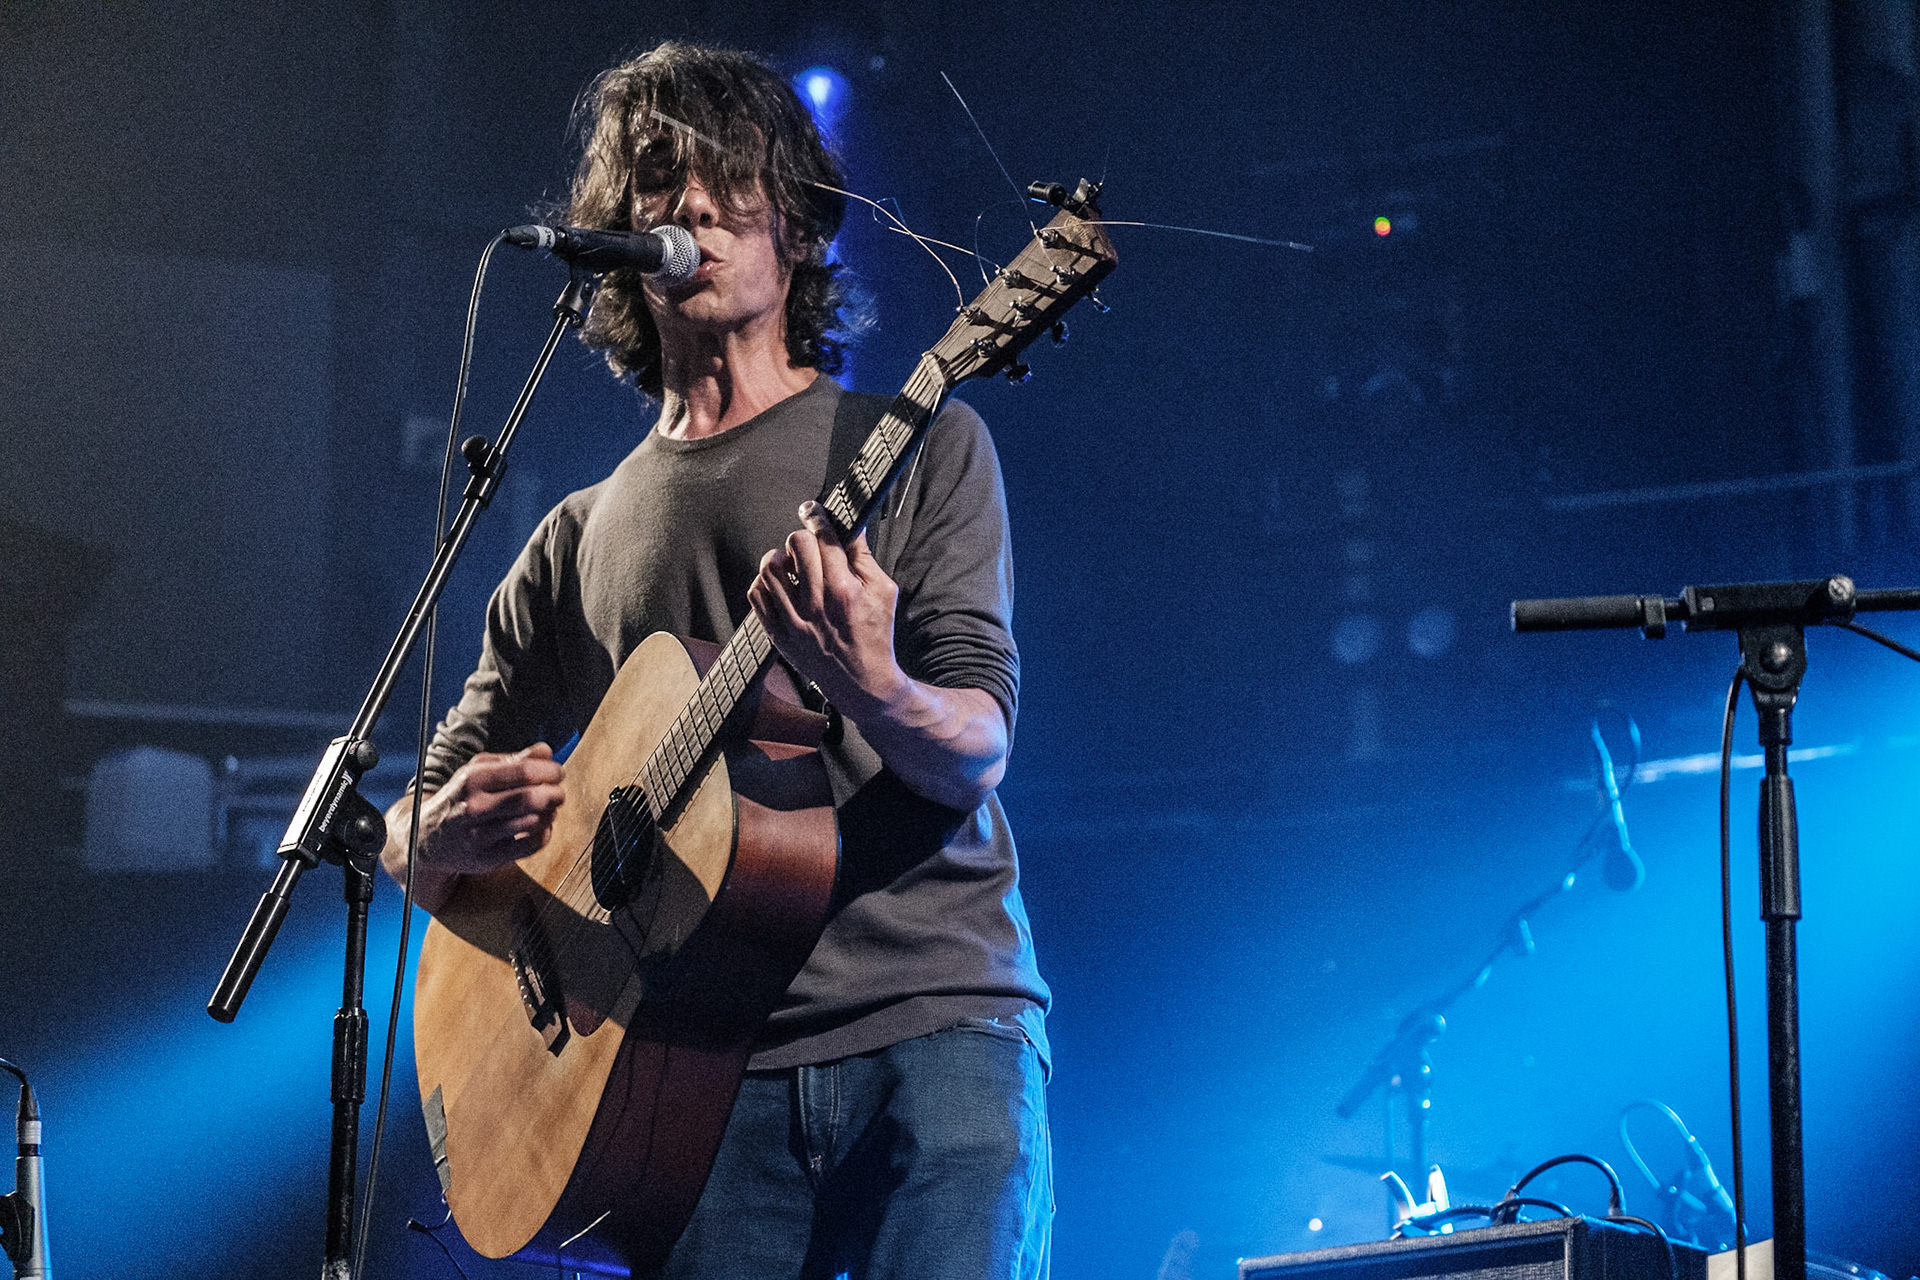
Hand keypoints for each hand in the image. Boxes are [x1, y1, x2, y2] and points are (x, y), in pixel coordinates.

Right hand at [406, 742, 566, 875]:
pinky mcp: (486, 858)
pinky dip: (544, 835)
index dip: (551, 771)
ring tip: (550, 808)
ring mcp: (480, 834)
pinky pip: (529, 846)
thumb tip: (546, 751)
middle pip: (532, 798)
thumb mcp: (478, 772)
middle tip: (559, 793)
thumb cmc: (460, 798)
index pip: (525, 771)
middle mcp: (475, 806)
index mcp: (474, 779)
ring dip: (550, 814)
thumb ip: (513, 760)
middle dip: (555, 794)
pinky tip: (542, 827)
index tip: (558, 773)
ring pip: (533, 822)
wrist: (425, 838)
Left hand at [748, 501, 907, 718]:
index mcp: (844, 590)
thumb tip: (850, 525)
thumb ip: (864, 557)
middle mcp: (815, 604)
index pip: (824, 538)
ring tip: (792, 564)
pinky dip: (765, 582)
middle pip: (796, 545)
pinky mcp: (778, 634)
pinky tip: (781, 585)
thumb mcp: (884, 591)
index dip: (818, 517)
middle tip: (811, 545)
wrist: (862, 682)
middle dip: (804, 538)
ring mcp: (793, 620)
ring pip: (769, 567)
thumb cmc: (876, 635)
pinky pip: (756, 595)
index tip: (813, 510)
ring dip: (781, 557)